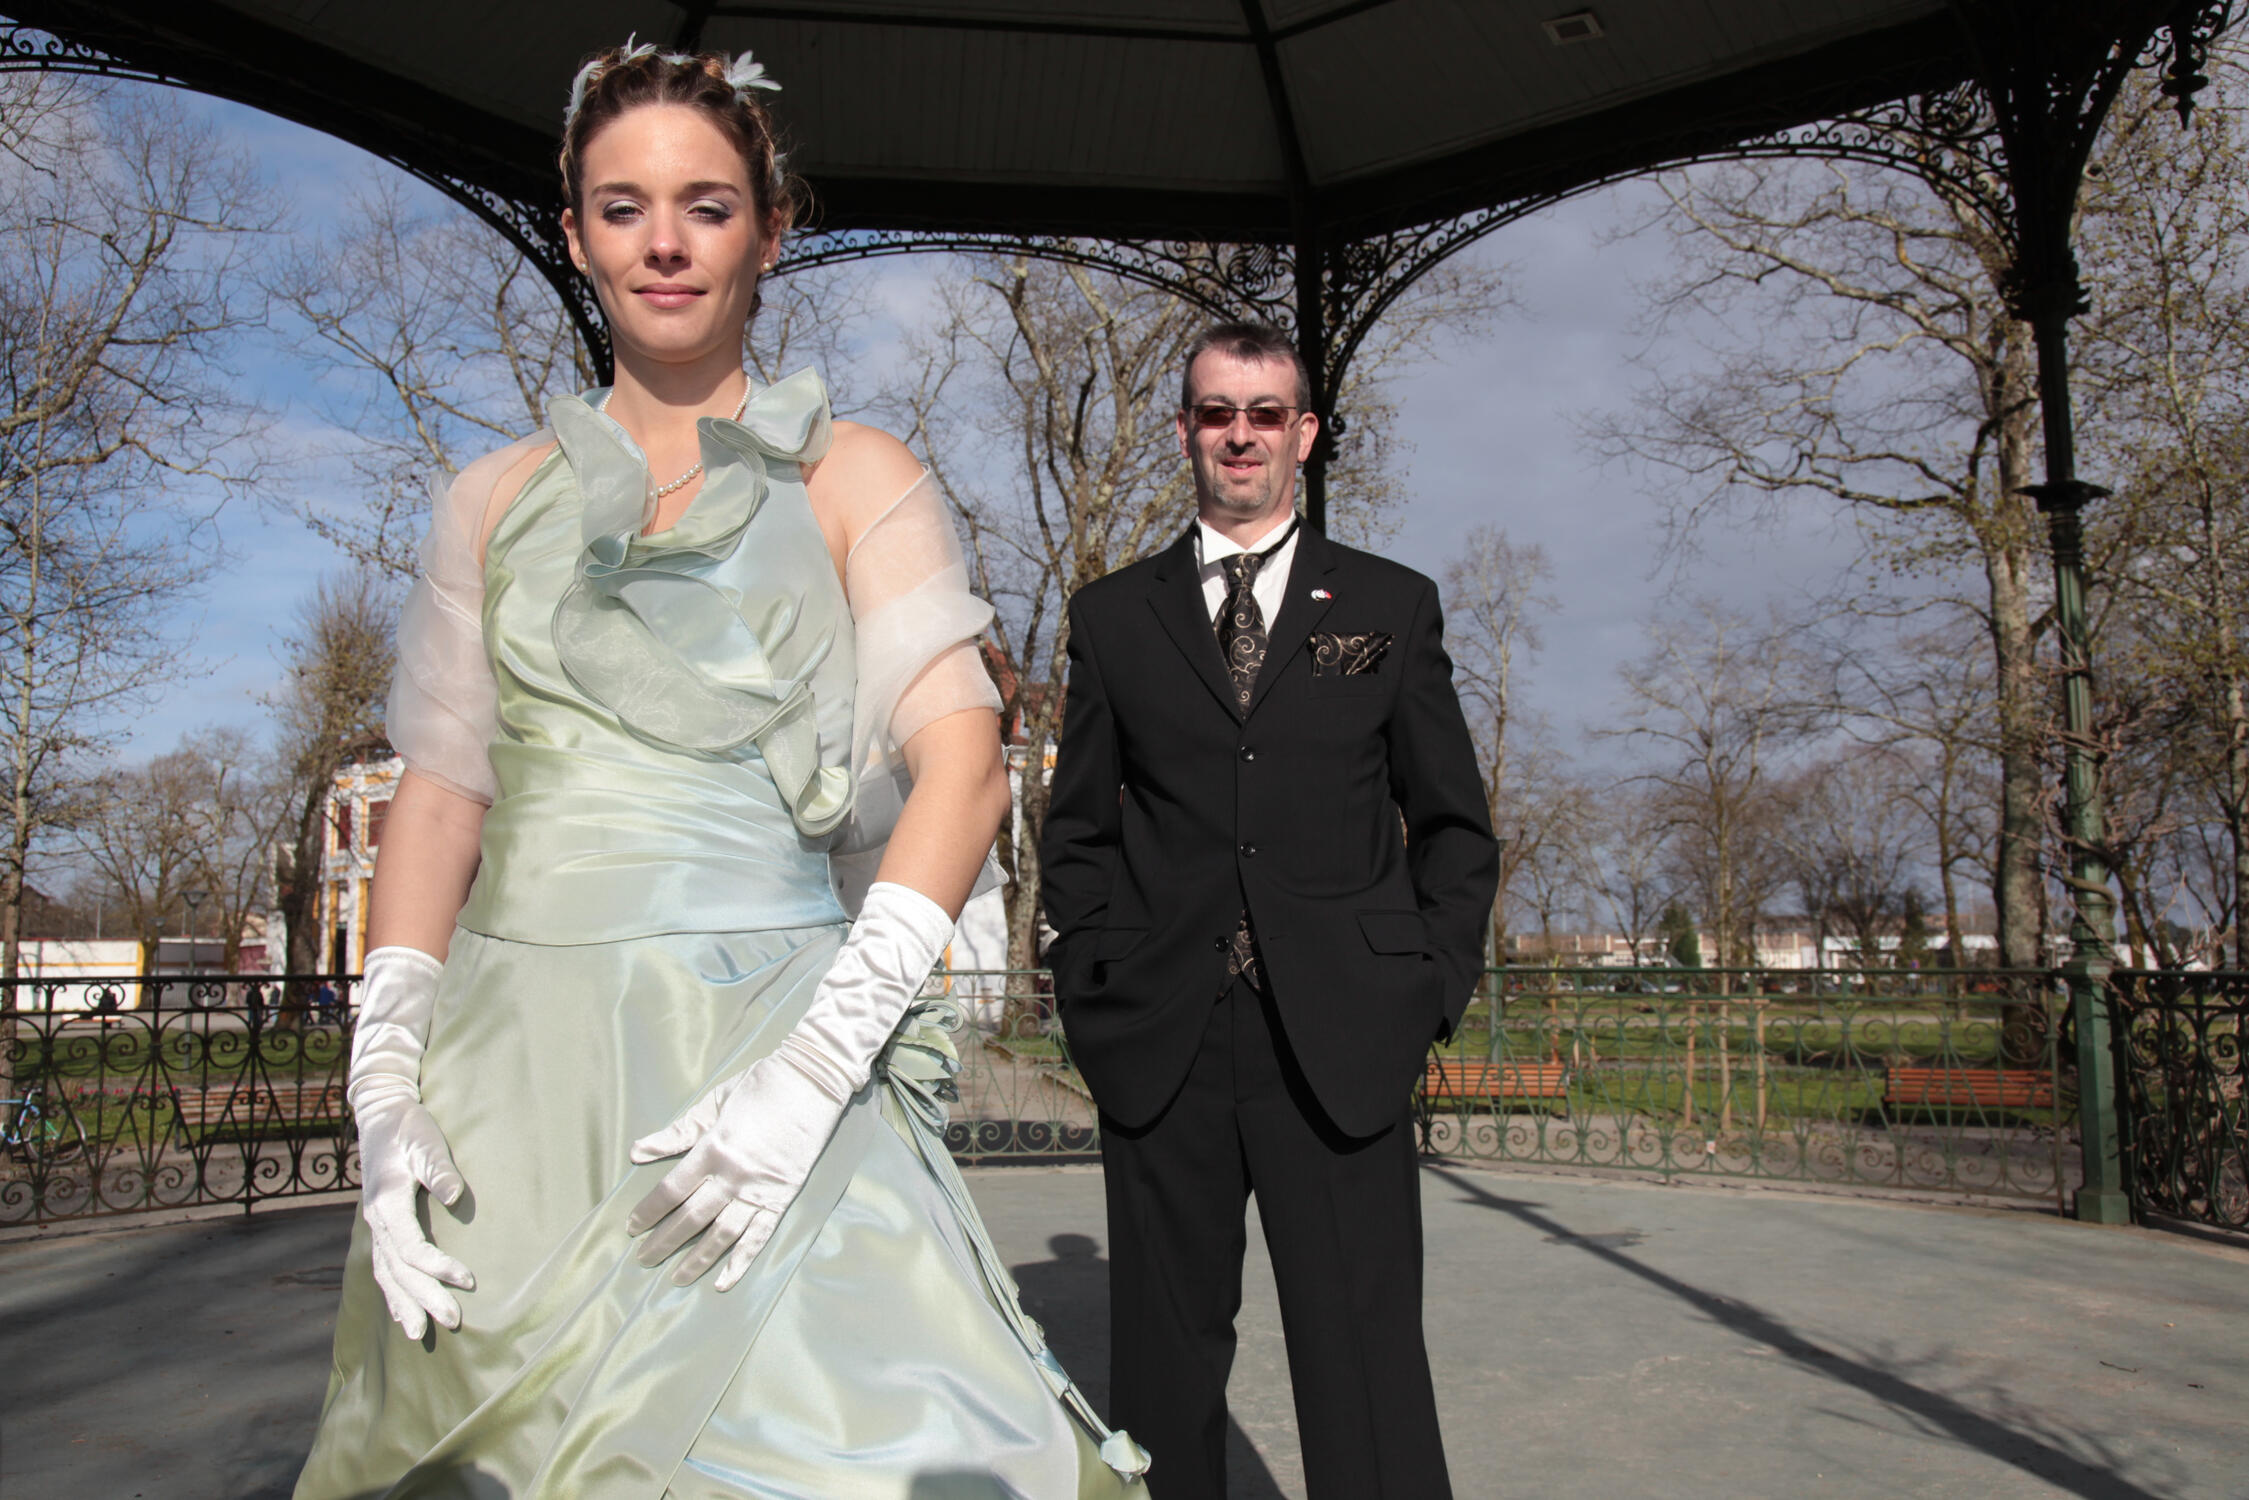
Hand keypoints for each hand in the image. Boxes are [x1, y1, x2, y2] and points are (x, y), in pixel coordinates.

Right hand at [349, 945, 473, 1337]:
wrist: (381, 1115)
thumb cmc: (409, 1126)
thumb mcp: (426, 1140)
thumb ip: (439, 1169)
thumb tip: (456, 1197)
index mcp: (386, 1203)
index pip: (412, 1248)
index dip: (438, 1269)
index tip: (469, 1281)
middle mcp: (376, 1221)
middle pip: (399, 1271)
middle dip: (424, 1299)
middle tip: (452, 1323)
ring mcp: (375, 1226)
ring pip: (387, 1275)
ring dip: (404, 1304)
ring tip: (420, 1335)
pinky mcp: (381, 1226)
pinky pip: (384, 1268)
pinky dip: (392, 1293)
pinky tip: (403, 1313)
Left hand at [625, 881, 955, 1289]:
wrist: (813, 1081)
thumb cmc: (760, 1085)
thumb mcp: (714, 1101)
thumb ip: (677, 1131)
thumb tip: (637, 1151)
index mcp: (713, 1147)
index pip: (671, 1190)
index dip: (649, 1211)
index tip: (632, 1227)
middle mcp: (734, 1174)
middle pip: (691, 1218)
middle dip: (663, 1242)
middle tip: (643, 1260)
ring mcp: (760, 1188)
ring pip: (722, 1234)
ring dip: (697, 1259)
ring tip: (676, 1278)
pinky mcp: (783, 1195)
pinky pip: (759, 1235)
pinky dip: (742, 1261)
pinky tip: (725, 1282)